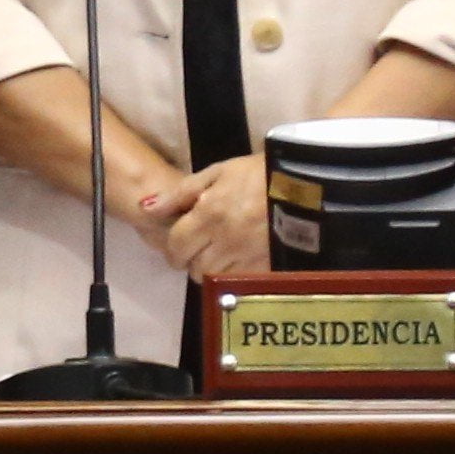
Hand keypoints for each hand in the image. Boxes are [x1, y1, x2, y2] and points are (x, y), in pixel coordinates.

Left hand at [158, 151, 275, 280]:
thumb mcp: (217, 172)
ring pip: (214, 277)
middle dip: (190, 260)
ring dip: (211, 269)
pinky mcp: (266, 267)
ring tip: (218, 255)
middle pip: (193, 267)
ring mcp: (246, 257)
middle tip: (197, 250)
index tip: (179, 245)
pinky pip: (239, 281)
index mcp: (209, 215)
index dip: (173, 248)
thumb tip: (147, 208)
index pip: (177, 245)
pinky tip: (238, 261)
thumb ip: (180, 193)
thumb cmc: (258, 174)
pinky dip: (233, 275)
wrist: (307, 185)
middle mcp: (224, 240)